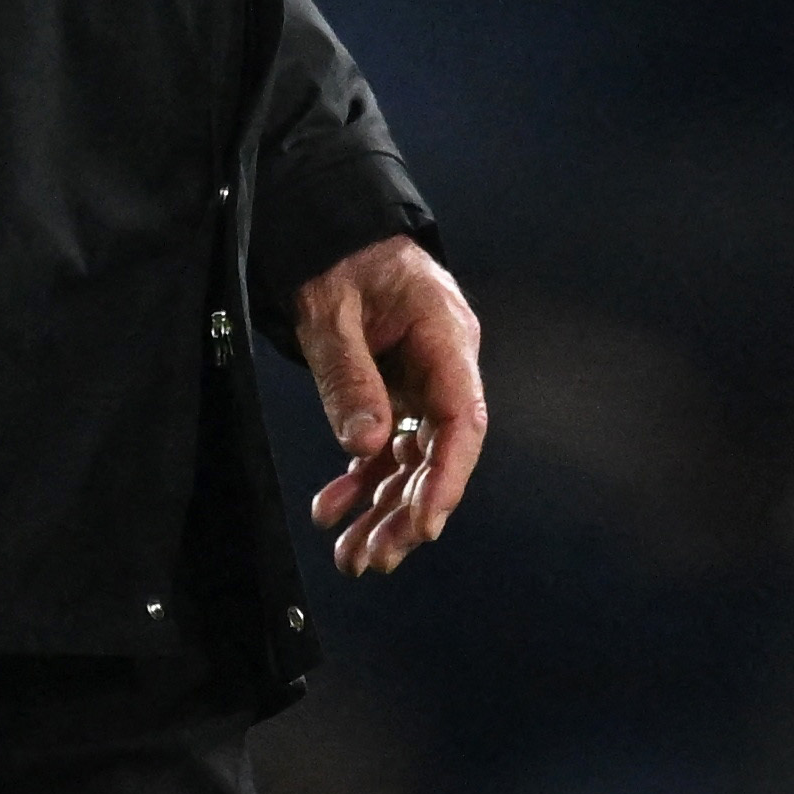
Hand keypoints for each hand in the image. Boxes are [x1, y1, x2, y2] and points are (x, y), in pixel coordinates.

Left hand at [295, 234, 486, 578]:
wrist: (331, 236)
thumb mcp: (333, 311)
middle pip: (440, 450)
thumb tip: (365, 442)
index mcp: (445, 333)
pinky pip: (386, 448)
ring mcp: (421, 382)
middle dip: (409, 510)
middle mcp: (443, 364)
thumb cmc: (339, 261)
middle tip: (376, 557)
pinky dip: (361, 482)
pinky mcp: (396, 393)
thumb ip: (349, 374)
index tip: (425, 522)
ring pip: (413, 459)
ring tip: (352, 557)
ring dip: (385, 510)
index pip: (462, 416)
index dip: (448, 475)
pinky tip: (333, 510)